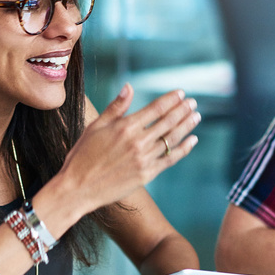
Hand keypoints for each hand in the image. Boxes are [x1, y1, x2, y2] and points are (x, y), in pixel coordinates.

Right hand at [59, 84, 199, 212]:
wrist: (78, 188)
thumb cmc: (82, 155)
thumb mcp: (96, 126)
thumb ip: (116, 107)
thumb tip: (129, 86)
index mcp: (125, 127)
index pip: (155, 108)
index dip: (171, 100)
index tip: (181, 93)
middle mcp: (138, 142)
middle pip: (168, 122)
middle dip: (182, 110)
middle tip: (193, 103)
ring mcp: (144, 159)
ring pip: (172, 139)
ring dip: (186, 126)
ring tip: (196, 116)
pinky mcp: (147, 175)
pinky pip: (171, 159)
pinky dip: (184, 148)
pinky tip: (192, 140)